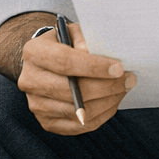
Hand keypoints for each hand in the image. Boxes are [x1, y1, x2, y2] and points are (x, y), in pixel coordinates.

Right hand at [17, 22, 135, 134]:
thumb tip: (97, 56)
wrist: (47, 63)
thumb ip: (86, 40)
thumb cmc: (66, 44)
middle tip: (129, 80)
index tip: (119, 68)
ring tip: (123, 89)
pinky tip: (112, 102)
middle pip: (71, 90)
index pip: (65, 62)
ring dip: (107, 102)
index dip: (94, 67)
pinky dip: (100, 115)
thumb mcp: (74, 32)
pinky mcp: (46, 122)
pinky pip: (79, 126)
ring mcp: (36, 105)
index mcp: (34, 52)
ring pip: (77, 111)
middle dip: (105, 86)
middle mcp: (29, 80)